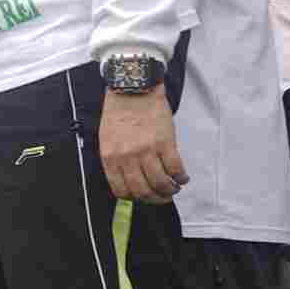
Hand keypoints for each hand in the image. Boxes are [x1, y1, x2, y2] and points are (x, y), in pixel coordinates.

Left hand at [99, 88, 188, 202]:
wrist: (133, 90)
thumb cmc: (119, 113)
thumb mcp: (107, 139)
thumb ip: (116, 160)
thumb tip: (129, 181)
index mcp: (110, 157)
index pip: (121, 190)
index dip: (134, 198)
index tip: (143, 197)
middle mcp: (127, 157)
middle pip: (142, 190)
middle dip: (155, 198)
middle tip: (163, 197)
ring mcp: (146, 150)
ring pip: (160, 183)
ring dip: (170, 190)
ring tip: (174, 187)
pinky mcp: (164, 142)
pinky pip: (175, 169)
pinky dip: (181, 177)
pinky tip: (182, 177)